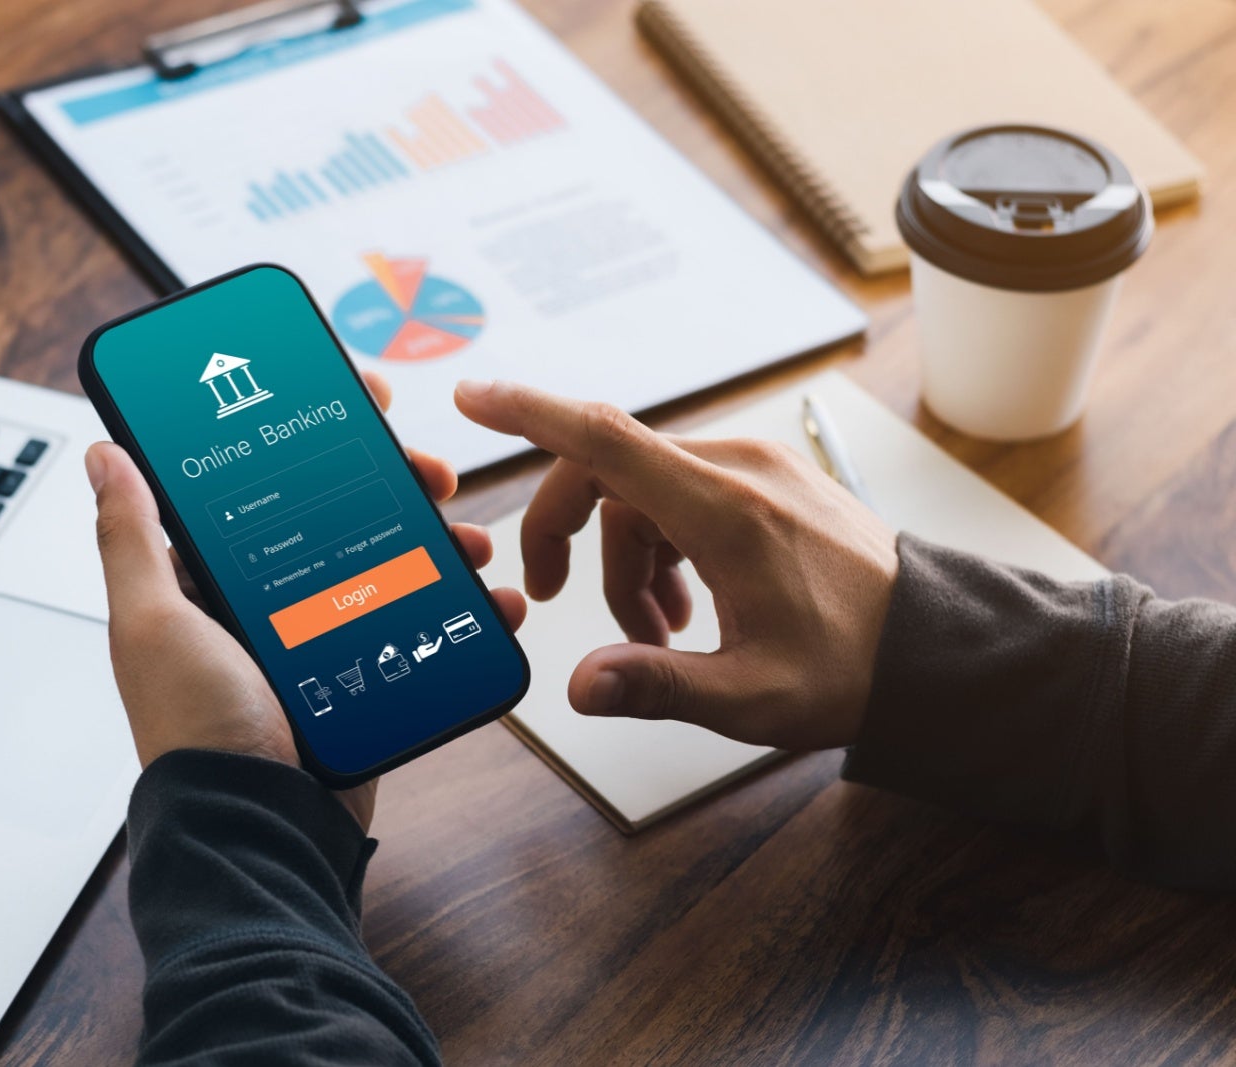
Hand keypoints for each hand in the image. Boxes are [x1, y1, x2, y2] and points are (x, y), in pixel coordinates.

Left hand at [87, 370, 526, 830]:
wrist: (261, 829)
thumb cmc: (196, 731)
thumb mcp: (152, 622)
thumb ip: (131, 538)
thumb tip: (105, 454)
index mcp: (207, 577)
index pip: (261, 482)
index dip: (309, 433)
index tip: (356, 399)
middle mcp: (262, 601)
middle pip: (339, 511)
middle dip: (392, 480)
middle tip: (428, 468)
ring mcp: (318, 637)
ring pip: (389, 560)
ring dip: (437, 539)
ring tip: (469, 541)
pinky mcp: (364, 674)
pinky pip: (420, 624)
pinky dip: (461, 610)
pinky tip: (491, 600)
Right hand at [454, 379, 897, 749]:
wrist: (934, 650)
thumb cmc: (854, 669)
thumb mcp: (752, 696)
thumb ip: (659, 685)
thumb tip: (582, 685)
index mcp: (726, 509)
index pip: (605, 439)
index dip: (530, 413)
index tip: (475, 398)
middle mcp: (738, 471)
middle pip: (612, 472)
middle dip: (572, 533)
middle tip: (553, 597)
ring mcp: (757, 470)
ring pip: (647, 491)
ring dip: (626, 557)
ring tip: (655, 635)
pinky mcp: (770, 483)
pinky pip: (686, 495)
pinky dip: (663, 546)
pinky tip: (683, 609)